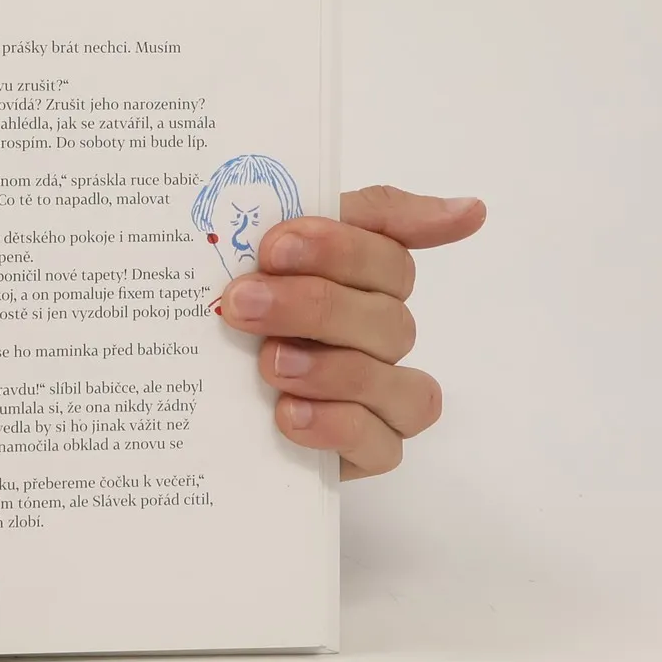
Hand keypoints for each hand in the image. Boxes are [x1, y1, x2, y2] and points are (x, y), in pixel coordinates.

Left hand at [215, 184, 484, 478]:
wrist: (189, 393)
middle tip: (244, 303)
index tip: (275, 245)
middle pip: (388, 318)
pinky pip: (382, 446)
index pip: (388, 256)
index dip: (338, 247)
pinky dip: (336, 427)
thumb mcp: (270, 245)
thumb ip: (356, 215)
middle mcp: (383, 336)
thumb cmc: (242, 303)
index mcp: (367, 279)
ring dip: (329, 370)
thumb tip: (472, 210)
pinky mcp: (367, 451)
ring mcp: (382, 398)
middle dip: (314, 306)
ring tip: (269, 362)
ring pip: (397, 384)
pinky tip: (288, 415)